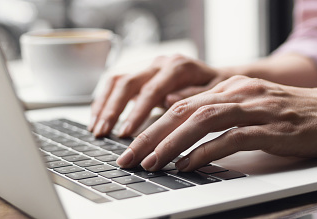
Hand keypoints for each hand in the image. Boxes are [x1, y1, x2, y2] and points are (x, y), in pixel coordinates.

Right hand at [89, 55, 229, 136]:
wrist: (220, 76)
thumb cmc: (220, 88)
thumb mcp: (216, 93)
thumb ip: (193, 97)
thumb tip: (168, 101)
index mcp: (178, 67)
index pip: (152, 89)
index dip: (137, 112)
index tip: (126, 133)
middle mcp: (160, 63)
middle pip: (128, 82)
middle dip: (113, 110)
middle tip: (103, 134)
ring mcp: (148, 66)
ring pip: (117, 80)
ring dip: (103, 105)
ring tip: (95, 130)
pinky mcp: (141, 73)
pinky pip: (115, 83)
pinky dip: (103, 100)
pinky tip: (97, 119)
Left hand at [116, 76, 316, 171]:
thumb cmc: (302, 118)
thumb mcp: (257, 109)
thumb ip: (224, 114)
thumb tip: (185, 127)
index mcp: (232, 88)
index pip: (180, 104)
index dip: (150, 125)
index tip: (130, 146)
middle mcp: (240, 92)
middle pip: (182, 110)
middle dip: (149, 135)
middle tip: (128, 158)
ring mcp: (256, 108)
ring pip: (200, 121)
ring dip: (169, 144)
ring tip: (150, 163)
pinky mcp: (273, 127)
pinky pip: (230, 138)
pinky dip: (204, 153)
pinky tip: (188, 165)